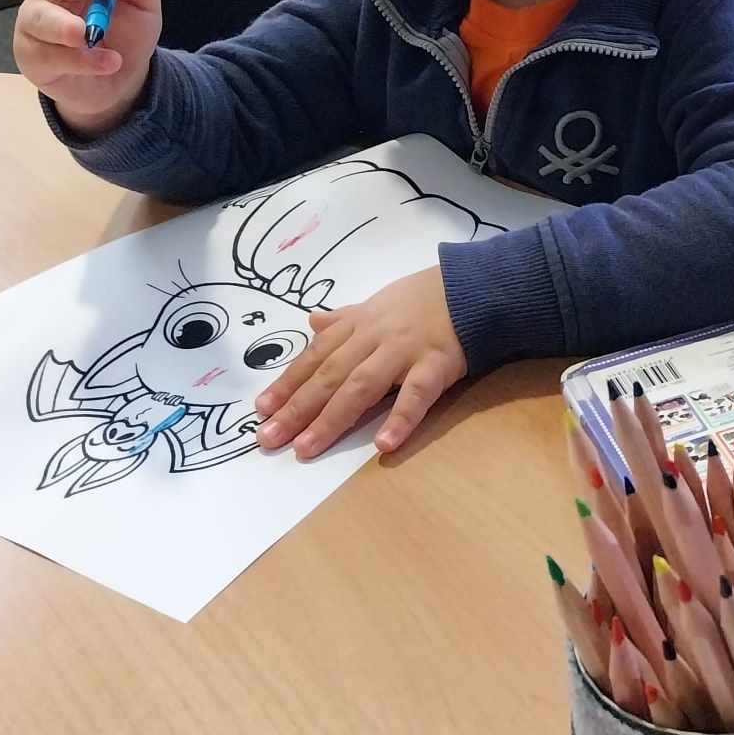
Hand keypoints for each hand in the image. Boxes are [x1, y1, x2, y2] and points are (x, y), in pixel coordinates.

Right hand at [12, 0, 167, 134]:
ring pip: (43, 16)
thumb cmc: (125, 34)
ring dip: (68, 25)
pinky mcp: (30, 55)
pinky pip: (50, 56)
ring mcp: (35, 20)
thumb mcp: (142, 2)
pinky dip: (83, 62)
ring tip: (93, 34)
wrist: (118, 83)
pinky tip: (109, 63)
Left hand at [254, 266, 466, 460]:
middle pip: (330, 375)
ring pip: (362, 386)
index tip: (261, 410)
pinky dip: (400, 419)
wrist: (473, 287)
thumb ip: (344, 318)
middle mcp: (374, 337)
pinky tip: (383, 445)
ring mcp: (405, 351)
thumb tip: (311, 322)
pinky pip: (417, 395)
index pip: (316, 356)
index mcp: (358, 324)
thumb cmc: (423, 299)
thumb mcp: (377, 302)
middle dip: (297, 407)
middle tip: (268, 438)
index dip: (288, 383)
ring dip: (332, 418)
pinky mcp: (437, 365)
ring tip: (307, 447)